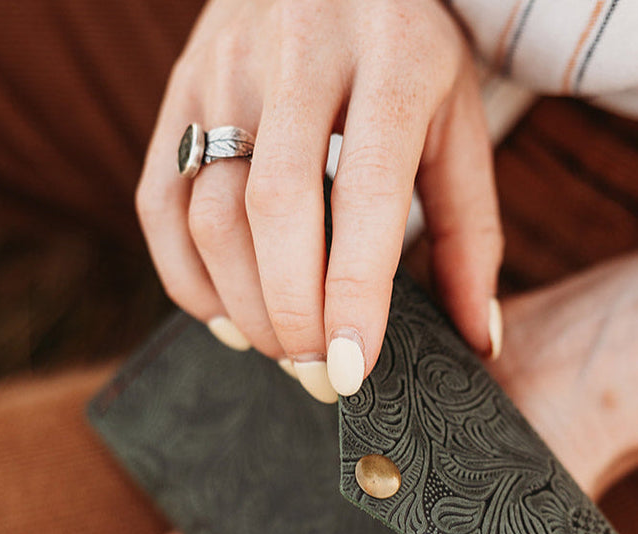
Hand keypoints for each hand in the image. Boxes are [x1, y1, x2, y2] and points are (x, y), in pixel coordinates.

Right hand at [136, 0, 502, 402]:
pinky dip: (186, 279)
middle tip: (317, 374)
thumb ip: (470, 235)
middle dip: (291, 313)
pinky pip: (158, 201)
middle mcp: (300, 55)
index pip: (364, 193)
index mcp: (391, 62)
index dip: (352, 293)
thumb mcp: (458, 128)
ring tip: (285, 351)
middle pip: (273, 209)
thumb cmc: (409, 57)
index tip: (350, 370)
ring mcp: (225, 67)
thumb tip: (479, 342)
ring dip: (242, 306)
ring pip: (210, 211)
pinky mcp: (178, 89)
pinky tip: (229, 319)